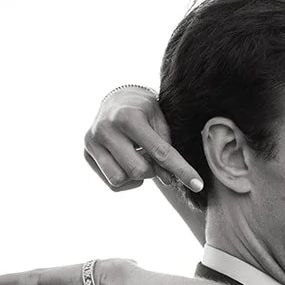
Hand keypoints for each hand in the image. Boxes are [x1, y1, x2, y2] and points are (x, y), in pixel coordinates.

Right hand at [83, 85, 202, 192]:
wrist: (115, 100)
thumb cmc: (143, 111)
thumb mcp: (160, 120)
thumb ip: (166, 149)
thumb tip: (168, 180)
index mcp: (128, 117)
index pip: (160, 152)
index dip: (181, 170)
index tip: (198, 185)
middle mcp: (105, 129)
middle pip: (138, 170)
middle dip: (153, 171)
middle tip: (154, 159)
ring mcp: (91, 142)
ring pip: (120, 179)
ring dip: (137, 177)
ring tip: (139, 159)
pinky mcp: (86, 153)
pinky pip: (112, 183)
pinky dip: (126, 180)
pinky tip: (128, 164)